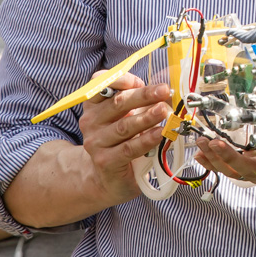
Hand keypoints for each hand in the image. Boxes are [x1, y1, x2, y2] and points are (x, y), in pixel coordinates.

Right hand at [78, 71, 171, 204]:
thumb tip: (162, 88)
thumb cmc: (120, 140)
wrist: (106, 176)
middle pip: (118, 103)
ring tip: (164, 111)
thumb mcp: (125, 115)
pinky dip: (146, 140)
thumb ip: (138, 100)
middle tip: (164, 91)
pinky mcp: (106, 161)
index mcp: (94, 105)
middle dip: (143, 95)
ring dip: (146, 117)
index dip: (121, 79)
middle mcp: (91, 121)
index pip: (100, 84)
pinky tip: (160, 134)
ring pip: (124, 126)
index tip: (141, 80)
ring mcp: (96, 142)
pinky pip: (129, 148)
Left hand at [194, 136, 255, 193]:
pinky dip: (220, 161)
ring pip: (232, 171)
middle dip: (215, 157)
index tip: (217, 143)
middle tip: (202, 141)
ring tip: (199, 147)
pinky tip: (207, 154)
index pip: (248, 165)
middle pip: (234, 170)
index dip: (230, 155)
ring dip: (214, 160)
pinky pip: (235, 169)